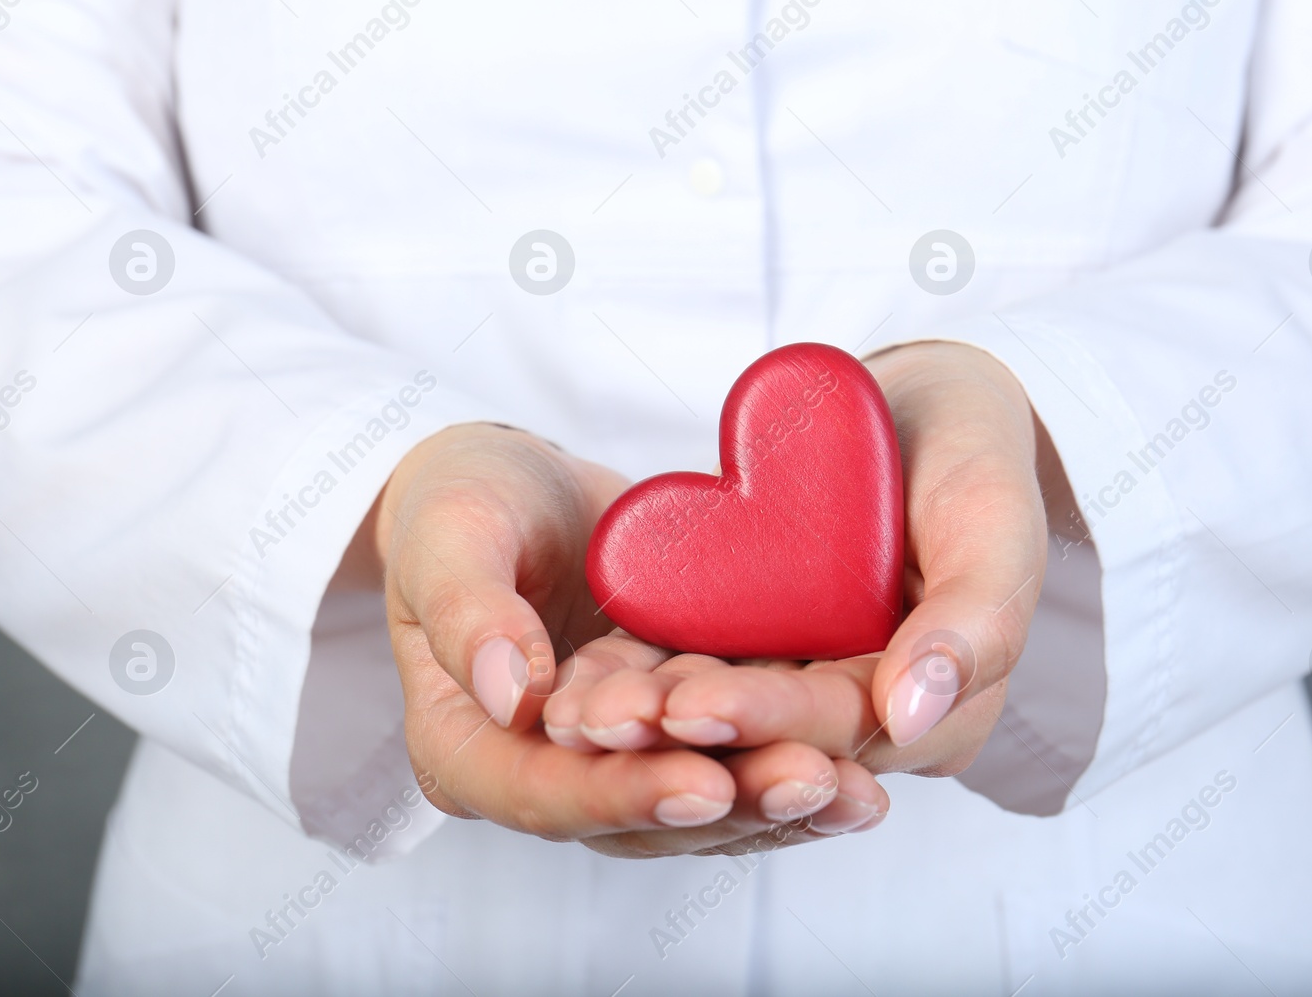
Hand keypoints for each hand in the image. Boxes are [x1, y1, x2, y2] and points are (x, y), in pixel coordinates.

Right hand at [344, 423, 886, 856]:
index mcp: (467, 754)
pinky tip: (863, 763)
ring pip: (698, 806)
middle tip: (816, 782)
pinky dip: (791, 764)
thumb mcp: (447, 537)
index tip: (707, 782)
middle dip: (733, 808)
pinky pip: (732, 761)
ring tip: (859, 790)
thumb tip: (509, 695)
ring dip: (778, 804)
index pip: (548, 796)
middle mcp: (543, 780)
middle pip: (639, 819)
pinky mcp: (670, 736)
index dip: (628, 795)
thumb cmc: (460, 506)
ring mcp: (612, 765)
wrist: (509, 491)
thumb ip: (467, 612)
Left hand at [560, 341, 1058, 779]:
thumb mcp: (995, 523)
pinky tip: (578, 677)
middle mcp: (868, 720)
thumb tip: (910, 719)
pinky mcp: (755, 653)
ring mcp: (805, 685)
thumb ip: (975, 622)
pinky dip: (639, 675)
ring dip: (647, 717)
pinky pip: (692, 670)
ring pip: (720, 715)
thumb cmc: (976, 454)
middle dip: (683, 732)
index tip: (689, 705)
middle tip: (600, 720)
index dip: (766, 720)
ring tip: (574, 710)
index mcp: (939, 715)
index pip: (843, 728)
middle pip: (768, 737)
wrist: (926, 407)